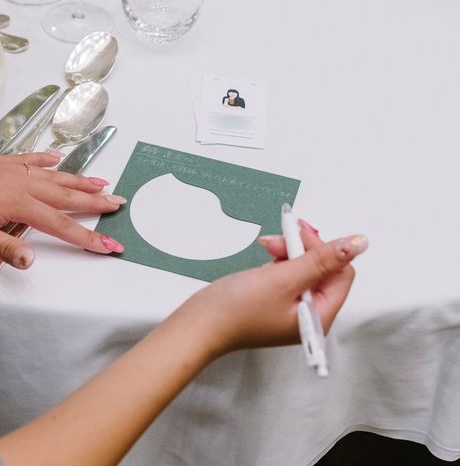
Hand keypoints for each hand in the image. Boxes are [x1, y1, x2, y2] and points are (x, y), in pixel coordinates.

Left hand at [0, 153, 125, 267]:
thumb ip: (4, 249)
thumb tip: (33, 260)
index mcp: (19, 203)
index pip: (62, 225)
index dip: (88, 238)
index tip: (110, 246)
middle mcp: (22, 183)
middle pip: (68, 195)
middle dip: (97, 201)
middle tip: (120, 202)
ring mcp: (13, 170)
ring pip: (56, 175)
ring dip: (81, 180)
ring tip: (103, 182)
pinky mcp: (1, 163)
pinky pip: (32, 158)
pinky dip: (48, 158)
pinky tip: (59, 157)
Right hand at [175, 222, 366, 359]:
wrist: (200, 324)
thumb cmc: (238, 309)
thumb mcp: (283, 279)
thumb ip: (321, 259)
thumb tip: (358, 243)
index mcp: (319, 316)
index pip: (341, 273)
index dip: (323, 250)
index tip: (300, 234)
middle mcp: (309, 314)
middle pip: (323, 269)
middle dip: (303, 248)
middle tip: (280, 239)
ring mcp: (291, 307)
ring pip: (304, 268)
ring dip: (289, 251)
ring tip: (267, 246)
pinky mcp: (274, 300)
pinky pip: (288, 274)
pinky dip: (279, 260)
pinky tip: (266, 255)